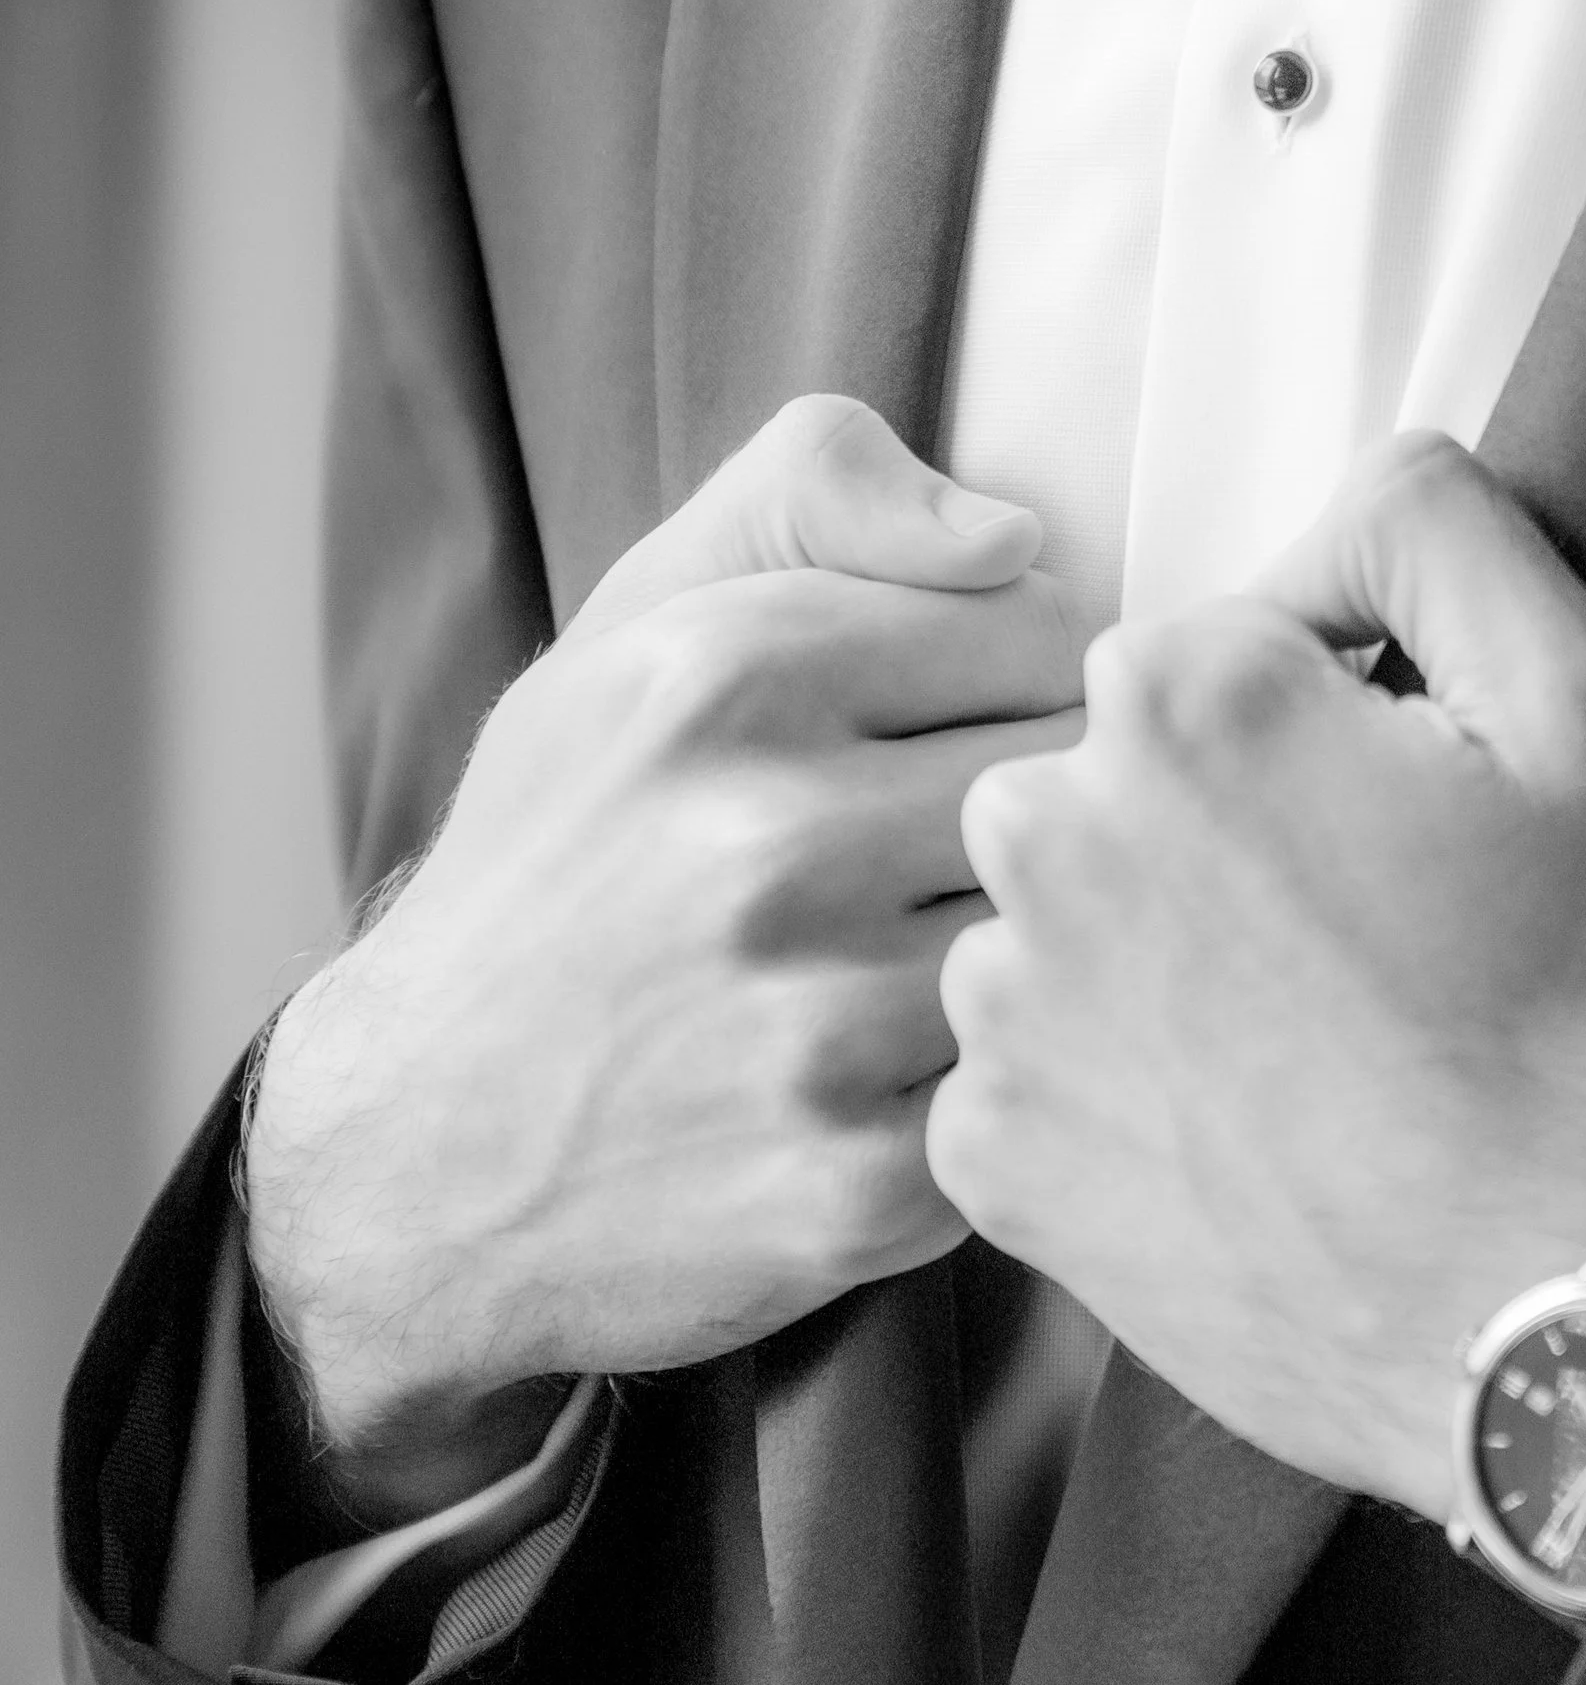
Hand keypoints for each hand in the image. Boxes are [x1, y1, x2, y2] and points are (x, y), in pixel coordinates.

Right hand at [246, 399, 1081, 1516]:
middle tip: (954, 863)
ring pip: (1061, 943)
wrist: (414, 1140)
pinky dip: (988, 1088)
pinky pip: (1029, 1093)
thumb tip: (1019, 541)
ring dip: (1023, 957)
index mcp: (734, 668)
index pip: (1046, 634)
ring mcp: (813, 1025)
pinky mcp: (851, 1191)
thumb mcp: (636, 622)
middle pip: (1071, 788)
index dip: (1026, 687)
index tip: (964, 735)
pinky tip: (897, 1082)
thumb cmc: (566, 852)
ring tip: (926, 966)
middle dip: (1040, 816)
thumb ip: (815, 494)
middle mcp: (773, 840)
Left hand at [930, 433, 1585, 1520]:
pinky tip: (1242, 1146)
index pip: (1213, 662)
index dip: (1324, 741)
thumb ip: (1435, 524)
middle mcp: (1043, 833)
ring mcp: (1001, 1010)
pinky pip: (1027, 1078)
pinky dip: (1115, 1103)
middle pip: (1116, 782)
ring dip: (1157, 968)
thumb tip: (1329, 507)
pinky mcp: (990, 1164)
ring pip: (1063, 927)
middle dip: (1220, 841)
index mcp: (1176, 696)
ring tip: (1309, 1063)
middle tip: (1368, 958)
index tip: (1409, 841)